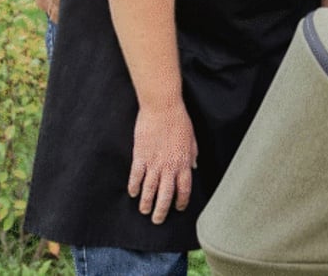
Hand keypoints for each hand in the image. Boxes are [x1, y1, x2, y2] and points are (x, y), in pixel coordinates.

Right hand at [128, 102, 197, 223]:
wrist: (162, 108)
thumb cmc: (179, 121)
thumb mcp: (192, 139)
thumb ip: (192, 155)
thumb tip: (193, 167)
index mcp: (183, 162)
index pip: (184, 188)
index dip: (181, 201)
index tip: (179, 208)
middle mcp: (169, 166)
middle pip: (166, 194)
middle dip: (162, 210)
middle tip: (157, 220)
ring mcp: (153, 163)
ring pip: (149, 189)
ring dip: (146, 203)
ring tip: (144, 211)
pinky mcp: (140, 156)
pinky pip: (136, 176)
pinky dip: (134, 187)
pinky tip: (133, 193)